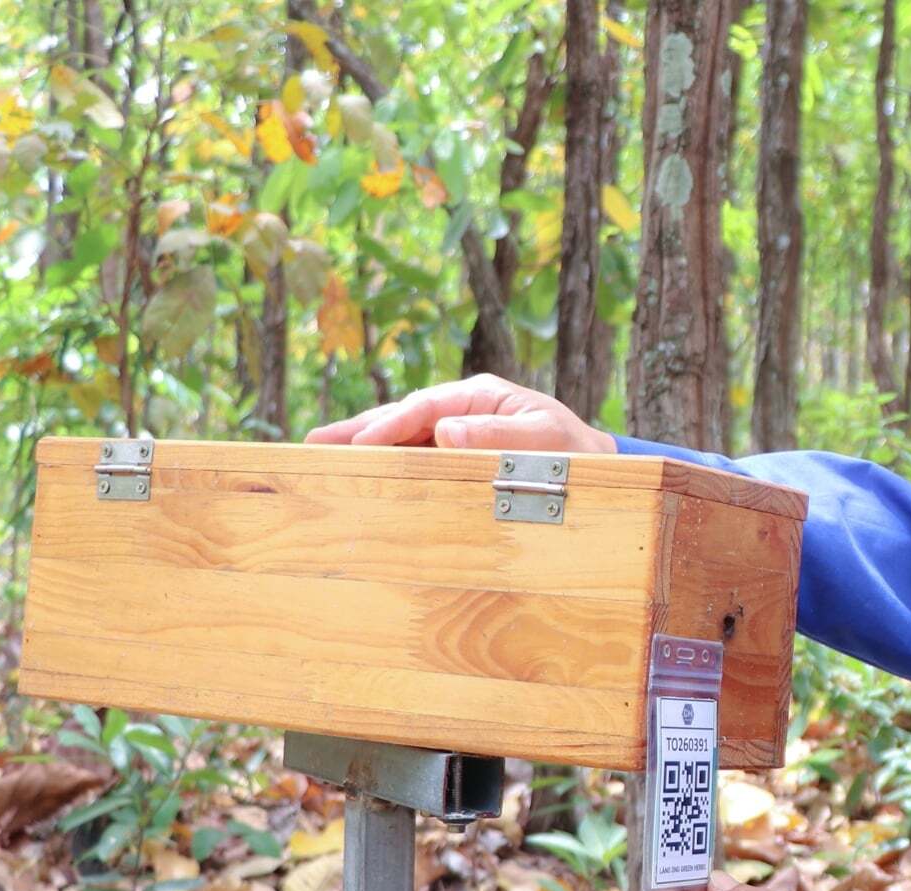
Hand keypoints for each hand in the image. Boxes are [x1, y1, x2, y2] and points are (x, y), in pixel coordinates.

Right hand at [302, 374, 617, 454]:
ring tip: (322, 454)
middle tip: (316, 444)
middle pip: (403, 417)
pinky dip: (389, 463)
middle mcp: (464, 409)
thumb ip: (500, 434)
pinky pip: (418, 456)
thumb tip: (447, 431)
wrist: (594, 467)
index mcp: (481, 396)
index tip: (362, 443)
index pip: (426, 407)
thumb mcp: (545, 439)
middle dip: (360, 430)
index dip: (391, 425)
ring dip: (365, 446)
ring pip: (404, 437)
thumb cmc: (573, 452)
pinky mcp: (459, 455)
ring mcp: (458, 431)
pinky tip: (361, 473)